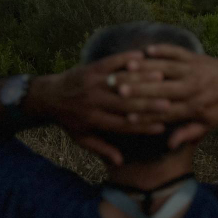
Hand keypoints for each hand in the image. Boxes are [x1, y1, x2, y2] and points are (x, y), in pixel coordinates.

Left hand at [30, 50, 171, 164]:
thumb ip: (101, 149)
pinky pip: (111, 62)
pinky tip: (144, 56)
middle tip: (169, 103)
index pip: (122, 125)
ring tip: (163, 78)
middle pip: (125, 104)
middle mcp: (93, 102)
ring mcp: (92, 83)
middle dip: (148, 104)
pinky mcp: (90, 68)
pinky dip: (127, 59)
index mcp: (93, 120)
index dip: (143, 126)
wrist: (48, 96)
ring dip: (142, 79)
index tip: (162, 126)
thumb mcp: (81, 138)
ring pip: (121, 82)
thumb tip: (120, 162)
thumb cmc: (69, 120)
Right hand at [119, 45, 217, 148]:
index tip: (127, 115)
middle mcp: (191, 87)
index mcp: (193, 107)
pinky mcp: (193, 57)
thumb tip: (169, 145)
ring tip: (127, 67)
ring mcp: (192, 70)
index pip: (165, 112)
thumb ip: (188, 134)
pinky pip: (176, 51)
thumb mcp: (207, 126)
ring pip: (165, 68)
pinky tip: (146, 50)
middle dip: (139, 89)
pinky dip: (162, 49)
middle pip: (161, 89)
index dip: (146, 113)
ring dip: (146, 67)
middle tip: (119, 89)